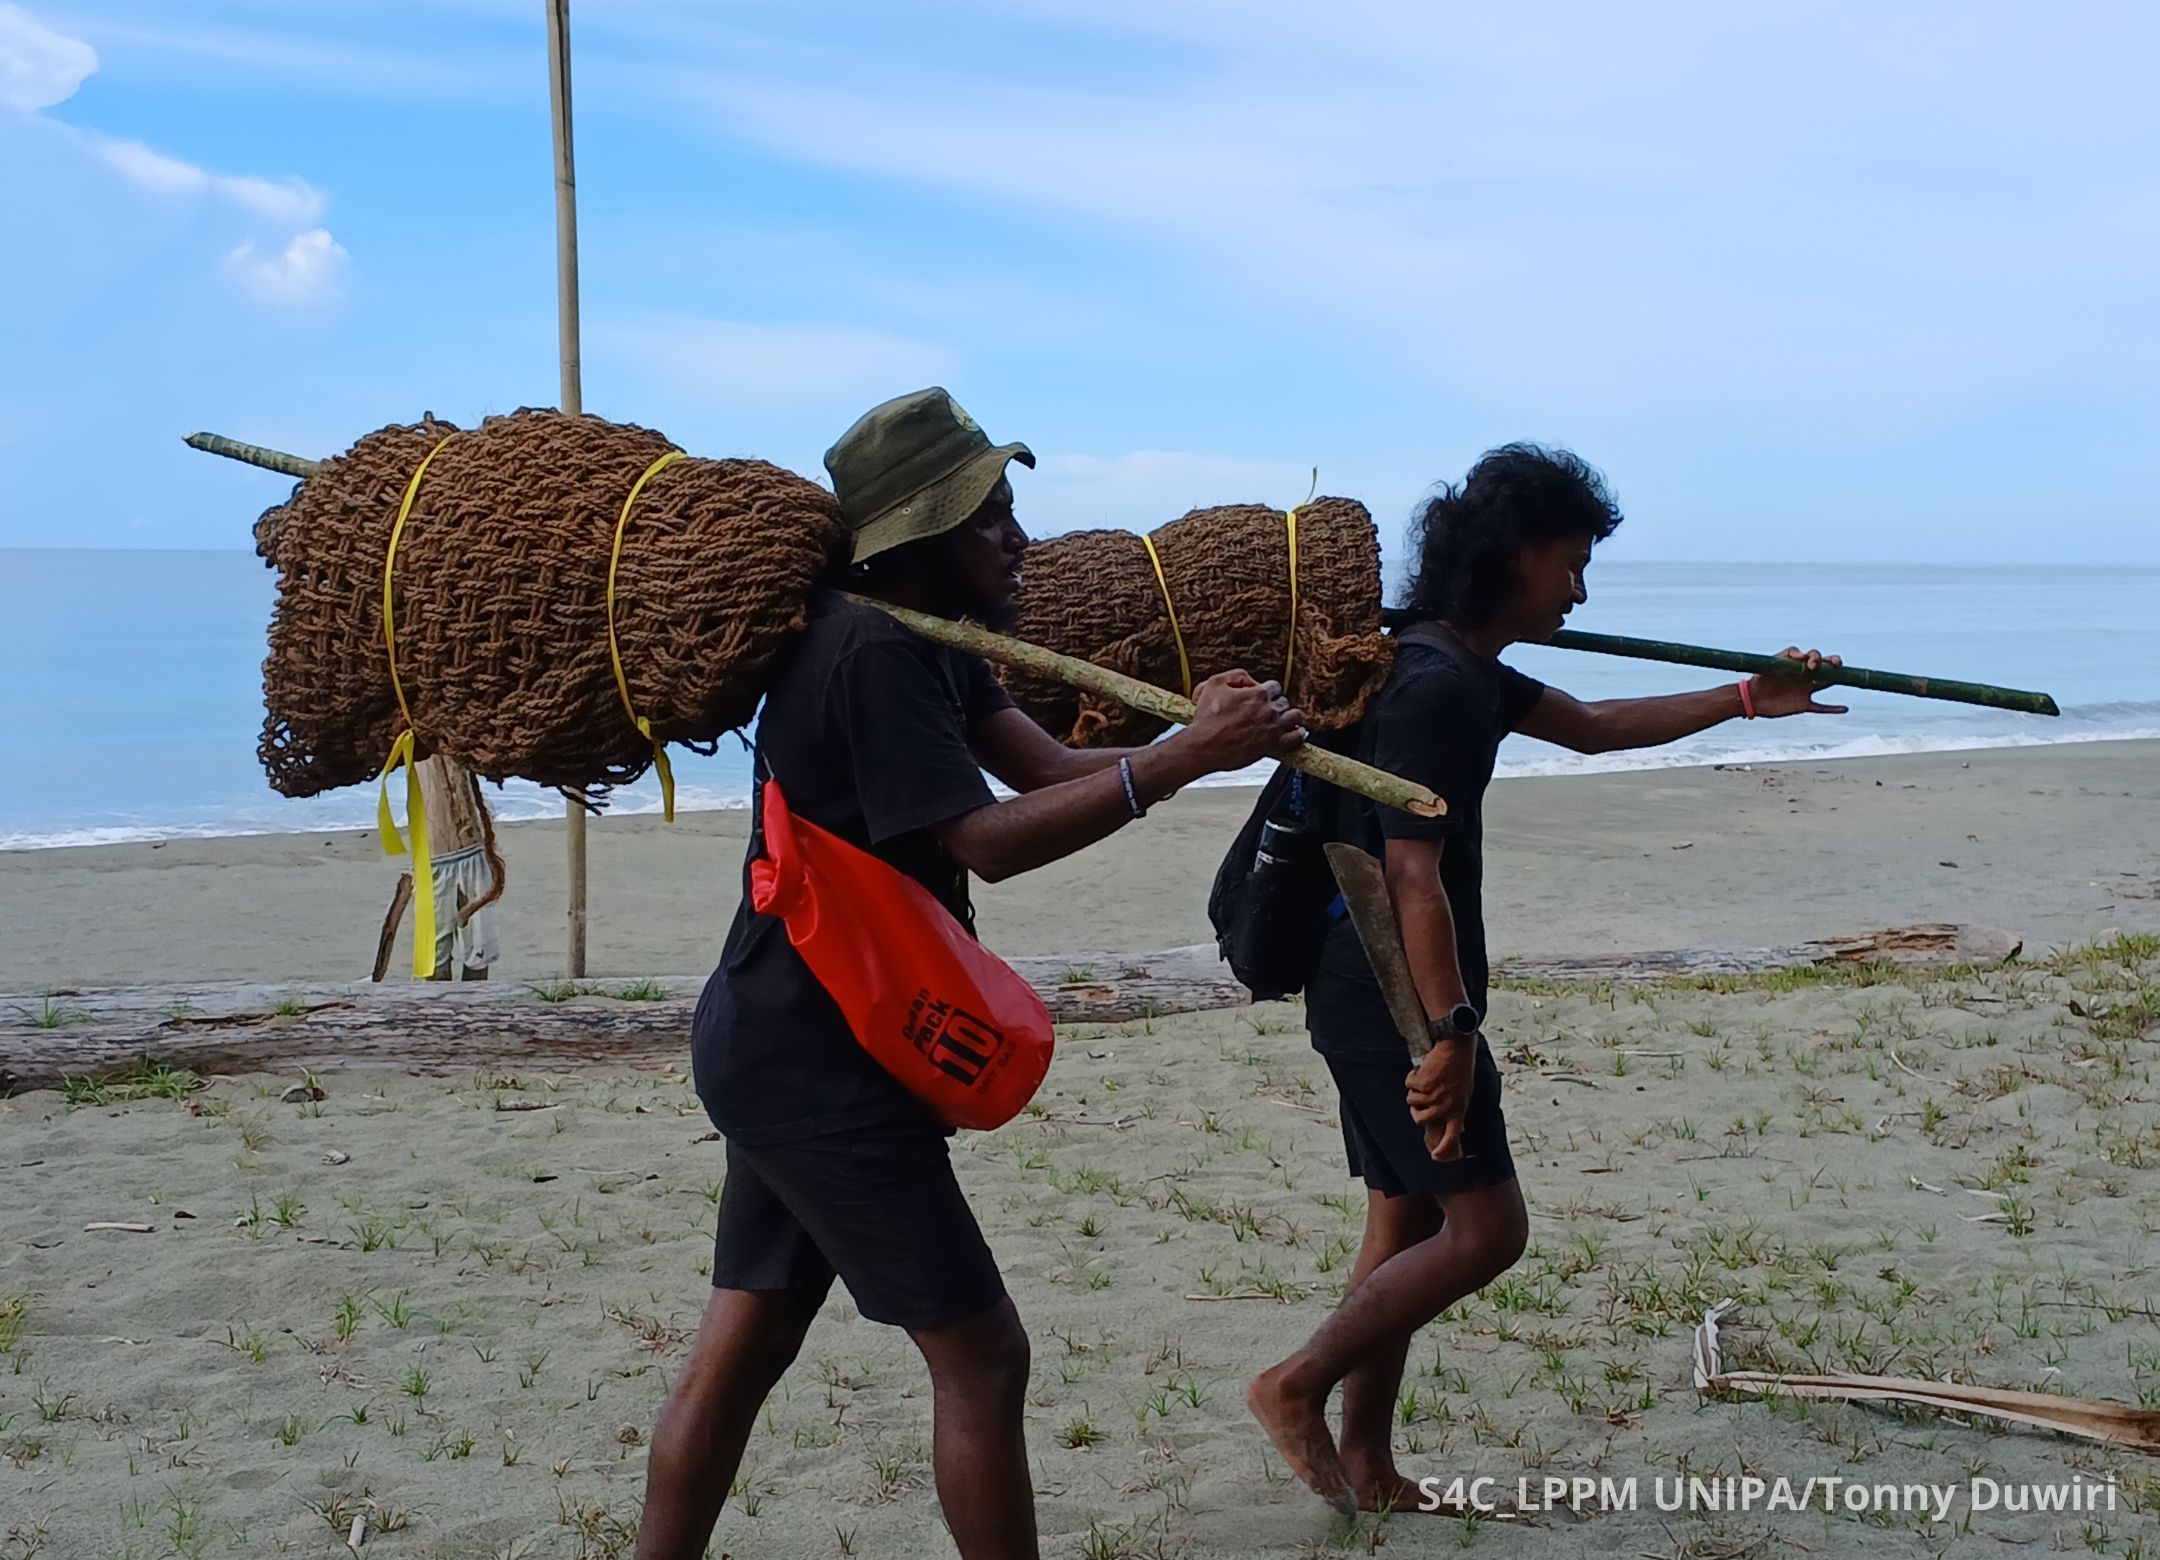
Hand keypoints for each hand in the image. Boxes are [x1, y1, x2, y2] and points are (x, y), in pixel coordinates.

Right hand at [1179, 669, 1306, 773]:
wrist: (1204, 746)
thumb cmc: (1207, 718)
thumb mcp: (1214, 683)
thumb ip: (1236, 675)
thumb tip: (1251, 681)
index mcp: (1258, 694)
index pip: (1274, 686)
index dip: (1266, 690)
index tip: (1259, 697)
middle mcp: (1269, 710)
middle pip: (1284, 701)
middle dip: (1275, 704)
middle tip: (1265, 710)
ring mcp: (1273, 728)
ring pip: (1295, 717)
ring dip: (1289, 716)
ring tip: (1282, 719)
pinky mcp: (1273, 746)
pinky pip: (1297, 738)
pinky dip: (1299, 734)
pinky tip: (1297, 732)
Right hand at [1406, 1036, 1476, 1161]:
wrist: (1456, 1048)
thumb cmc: (1460, 1069)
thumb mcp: (1463, 1094)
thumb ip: (1456, 1111)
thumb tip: (1458, 1129)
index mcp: (1458, 1110)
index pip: (1452, 1137)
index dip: (1443, 1149)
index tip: (1436, 1156)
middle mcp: (1446, 1106)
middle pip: (1420, 1119)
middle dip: (1415, 1109)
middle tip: (1419, 1099)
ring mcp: (1434, 1096)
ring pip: (1412, 1101)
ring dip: (1414, 1090)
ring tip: (1426, 1079)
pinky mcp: (1423, 1084)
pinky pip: (1409, 1085)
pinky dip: (1412, 1076)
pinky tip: (1423, 1070)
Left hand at [1747, 647, 1847, 716]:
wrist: (1751, 699)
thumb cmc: (1759, 679)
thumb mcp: (1770, 665)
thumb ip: (1785, 657)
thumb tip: (1801, 654)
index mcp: (1796, 664)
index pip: (1812, 656)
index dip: (1815, 656)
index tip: (1808, 661)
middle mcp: (1803, 675)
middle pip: (1825, 666)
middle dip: (1833, 662)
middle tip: (1834, 664)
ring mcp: (1805, 690)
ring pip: (1826, 683)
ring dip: (1836, 679)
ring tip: (1845, 676)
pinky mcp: (1803, 705)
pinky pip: (1821, 707)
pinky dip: (1832, 709)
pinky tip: (1844, 709)